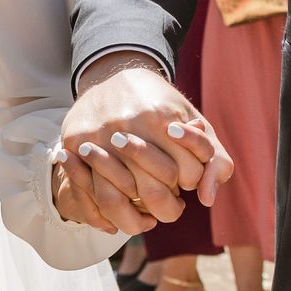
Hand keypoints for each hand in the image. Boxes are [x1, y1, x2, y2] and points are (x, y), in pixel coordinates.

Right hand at [55, 52, 233, 235]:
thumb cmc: (162, 104)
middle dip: (167, 205)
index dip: (190, 182)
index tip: (185, 177)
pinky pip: (85, 193)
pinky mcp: (74, 141)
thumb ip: (216, 159)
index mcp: (161, 118)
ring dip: (133, 217)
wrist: (114, 74)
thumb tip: (206, 200)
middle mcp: (127, 126)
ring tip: (145, 213)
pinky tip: (114, 216)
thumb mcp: (195, 123)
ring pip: (114, 200)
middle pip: (152, 192)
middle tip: (169, 199)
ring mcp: (97, 135)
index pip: (186, 175)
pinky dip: (100, 215)